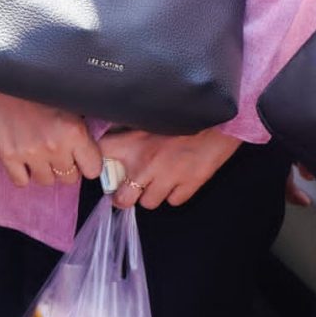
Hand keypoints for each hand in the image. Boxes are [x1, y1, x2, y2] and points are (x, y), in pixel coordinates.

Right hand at [0, 88, 97, 190]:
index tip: (81, 156)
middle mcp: (54, 146)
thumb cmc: (38, 87)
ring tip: (39, 152)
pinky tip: (23, 158)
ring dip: (45, 170)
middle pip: (69, 178)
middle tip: (58, 150)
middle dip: (66, 166)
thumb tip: (92, 150)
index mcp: (74, 132)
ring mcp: (29, 152)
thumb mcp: (70, 103)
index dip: (87, 163)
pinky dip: (23, 173)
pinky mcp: (6, 155)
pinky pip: (20, 181)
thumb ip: (82, 129)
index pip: (93, 169)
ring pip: (46, 181)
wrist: (2, 76)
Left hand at [101, 126, 238, 210]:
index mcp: (131, 143)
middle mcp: (145, 164)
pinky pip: (174, 201)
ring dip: (151, 195)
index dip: (96, 164)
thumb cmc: (183, 112)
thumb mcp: (149, 116)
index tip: (101, 166)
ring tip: (157, 182)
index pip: (99, 158)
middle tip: (129, 189)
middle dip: (124, 196)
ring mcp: (167, 178)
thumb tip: (112, 130)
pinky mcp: (190, 184)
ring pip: (148, 203)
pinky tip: (177, 180)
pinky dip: (174, 194)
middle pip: (121, 199)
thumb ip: (129, 129)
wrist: (219, 115)